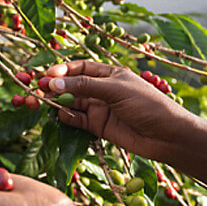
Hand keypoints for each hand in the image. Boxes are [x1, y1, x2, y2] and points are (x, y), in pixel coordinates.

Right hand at [46, 60, 194, 161]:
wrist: (169, 137)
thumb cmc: (148, 105)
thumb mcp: (115, 90)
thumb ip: (83, 86)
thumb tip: (53, 82)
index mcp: (109, 74)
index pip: (79, 68)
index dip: (62, 70)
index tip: (47, 75)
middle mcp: (101, 90)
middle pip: (71, 85)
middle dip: (53, 87)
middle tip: (37, 90)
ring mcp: (99, 108)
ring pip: (70, 102)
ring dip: (56, 102)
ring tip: (42, 103)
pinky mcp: (97, 126)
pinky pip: (76, 120)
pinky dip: (67, 117)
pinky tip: (63, 116)